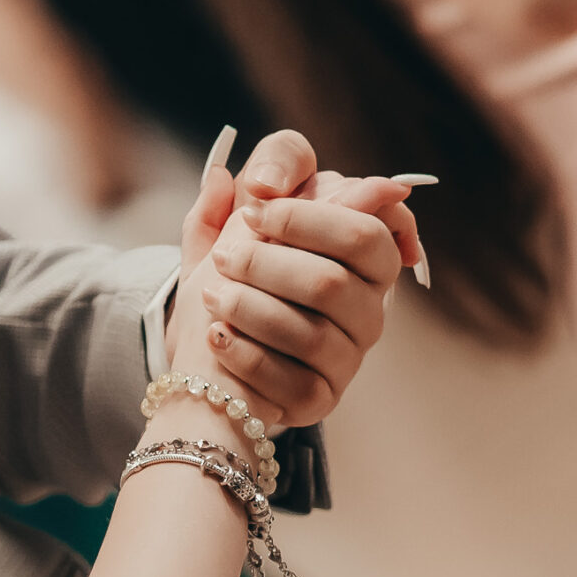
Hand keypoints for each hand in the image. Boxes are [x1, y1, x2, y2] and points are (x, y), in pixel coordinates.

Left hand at [169, 130, 417, 427]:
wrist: (208, 353)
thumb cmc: (233, 280)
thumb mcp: (232, 226)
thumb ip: (242, 194)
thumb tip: (248, 177)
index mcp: (363, 259)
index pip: (364, 232)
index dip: (306, 216)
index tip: (255, 208)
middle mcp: (368, 309)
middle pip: (332, 282)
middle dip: (267, 263)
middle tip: (224, 257)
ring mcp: (348, 357)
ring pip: (310, 332)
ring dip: (249, 307)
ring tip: (212, 296)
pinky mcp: (320, 399)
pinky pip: (289, 379)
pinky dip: (244, 354)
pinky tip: (217, 337)